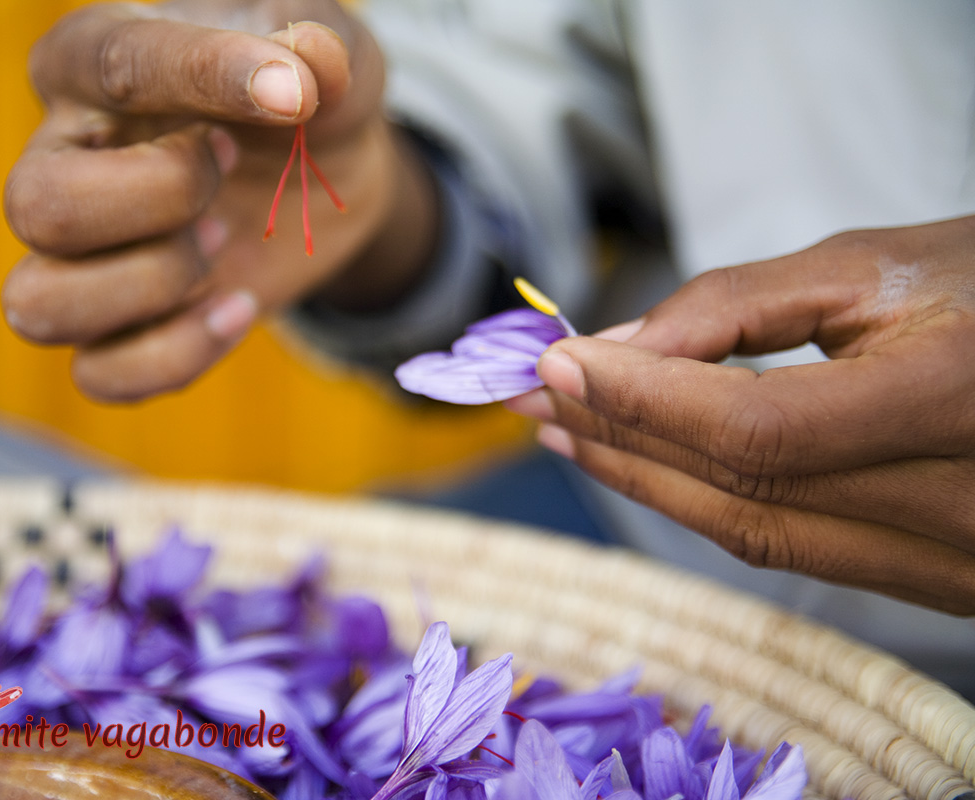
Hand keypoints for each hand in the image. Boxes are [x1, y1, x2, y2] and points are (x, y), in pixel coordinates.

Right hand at [2, 0, 437, 400]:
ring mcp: (79, 254)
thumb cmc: (304, 93)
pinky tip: (240, 307)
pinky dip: (176, 355)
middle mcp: (61, 158)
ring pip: (36, 305)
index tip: (293, 92)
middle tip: (229, 168)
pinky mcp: (118, 326)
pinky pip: (98, 375)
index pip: (110, 65)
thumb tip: (307, 70)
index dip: (204, 79)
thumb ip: (318, 44)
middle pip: (35, 206)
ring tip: (222, 239)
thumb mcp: (326, 51)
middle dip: (157, 199)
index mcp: (91, 59)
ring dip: (150, 285)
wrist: (329, 173)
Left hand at [506, 216, 974, 613]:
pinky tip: (640, 468)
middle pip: (743, 487)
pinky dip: (702, 508)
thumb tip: (613, 352)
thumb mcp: (874, 268)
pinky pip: (789, 551)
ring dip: (643, 481)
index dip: (645, 401)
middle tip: (529, 393)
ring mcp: (954, 560)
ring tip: (563, 431)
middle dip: (620, 436)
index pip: (761, 429)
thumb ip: (737, 306)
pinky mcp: (935, 579)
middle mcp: (964, 501)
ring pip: (756, 534)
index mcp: (960, 397)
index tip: (554, 361)